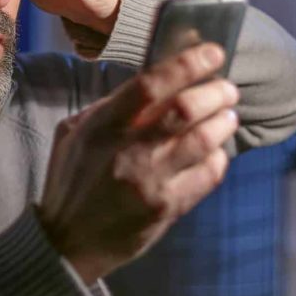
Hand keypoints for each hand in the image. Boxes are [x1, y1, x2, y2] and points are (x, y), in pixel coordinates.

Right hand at [38, 43, 239, 283]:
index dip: (187, 64)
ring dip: (223, 123)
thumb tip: (156, 82)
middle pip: (185, 109)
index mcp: (101, 127)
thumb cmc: (73, 181)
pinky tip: (216, 151)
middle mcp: (127, 152)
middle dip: (215, 92)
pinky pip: (207, 175)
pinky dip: (218, 158)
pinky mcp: (166, 209)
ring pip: (203, 141)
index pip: (150, 85)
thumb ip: (111, 108)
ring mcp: (149, 182)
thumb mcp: (75, 135)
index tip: (212, 53)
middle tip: (227, 89)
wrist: (67, 243)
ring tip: (228, 116)